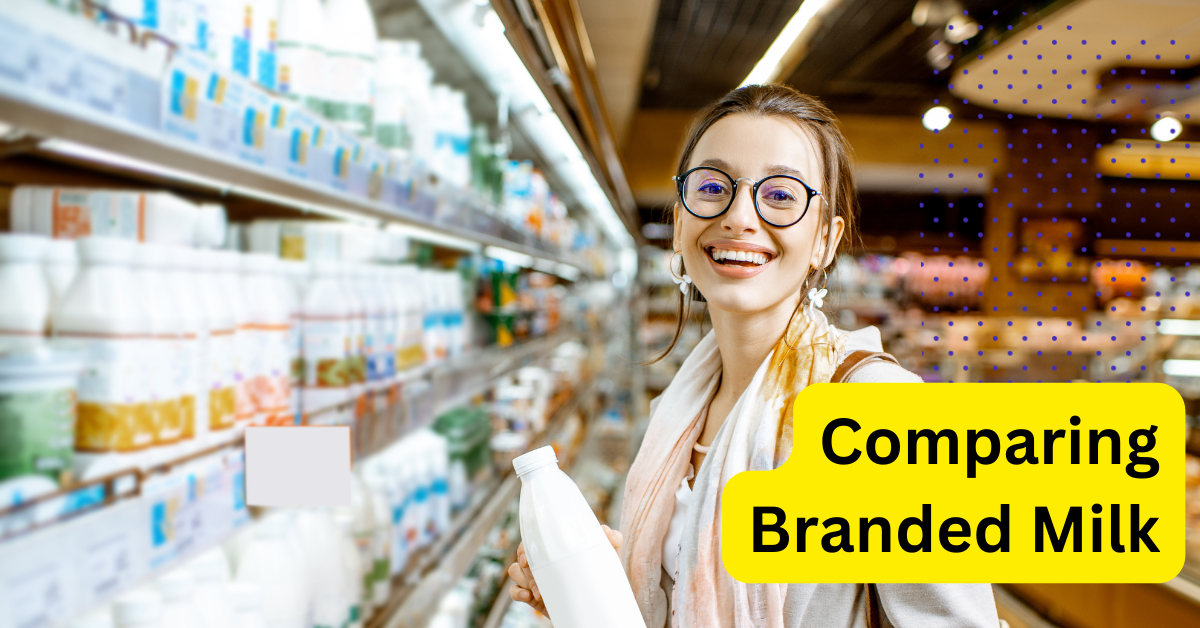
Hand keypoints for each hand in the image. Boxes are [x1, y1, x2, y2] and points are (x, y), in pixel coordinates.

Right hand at [508, 525, 623, 616]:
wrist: (595, 602)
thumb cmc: (599, 573)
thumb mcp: (607, 556)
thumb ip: (612, 540)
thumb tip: (606, 532)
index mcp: (554, 548)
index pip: (534, 539)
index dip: (527, 545)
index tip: (529, 556)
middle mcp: (542, 560)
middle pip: (521, 554)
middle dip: (527, 567)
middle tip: (539, 579)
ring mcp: (535, 577)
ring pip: (514, 571)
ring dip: (524, 580)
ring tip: (540, 592)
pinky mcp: (532, 595)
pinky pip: (514, 591)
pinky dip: (517, 593)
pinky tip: (528, 596)